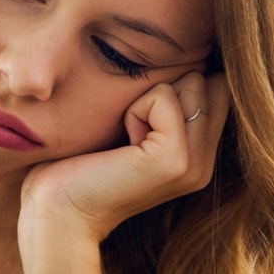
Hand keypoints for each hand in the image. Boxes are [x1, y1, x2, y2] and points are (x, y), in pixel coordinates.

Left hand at [20, 71, 228, 246]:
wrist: (58, 213)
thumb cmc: (79, 168)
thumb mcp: (133, 132)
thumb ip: (167, 107)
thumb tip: (184, 60)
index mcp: (199, 158)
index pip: (216, 89)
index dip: (176, 88)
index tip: (139, 121)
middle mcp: (204, 164)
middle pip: (206, 82)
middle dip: (162, 91)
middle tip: (129, 132)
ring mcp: (194, 164)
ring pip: (191, 84)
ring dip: (147, 99)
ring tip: (125, 138)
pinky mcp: (174, 159)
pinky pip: (165, 97)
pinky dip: (135, 110)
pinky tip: (121, 143)